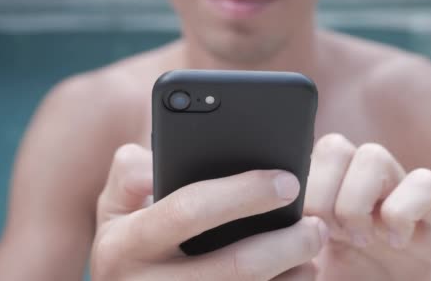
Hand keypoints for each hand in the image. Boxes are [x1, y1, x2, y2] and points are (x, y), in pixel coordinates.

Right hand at [91, 144, 328, 280]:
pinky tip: (300, 273)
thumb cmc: (127, 239)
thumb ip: (131, 173)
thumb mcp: (114, 204)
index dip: (242, 194)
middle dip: (286, 243)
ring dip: (293, 272)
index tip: (286, 181)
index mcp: (125, 244)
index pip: (189, 211)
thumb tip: (160, 161)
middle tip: (316, 223)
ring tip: (312, 245)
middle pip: (235, 267)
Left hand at [304, 134, 430, 280]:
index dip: (293, 183)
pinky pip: (424, 182)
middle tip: (328, 235)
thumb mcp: (312, 274)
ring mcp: (401, 198)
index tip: (293, 223)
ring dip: (356, 200)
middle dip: (322, 191)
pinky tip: (398, 242)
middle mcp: (364, 192)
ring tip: (362, 240)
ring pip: (373, 154)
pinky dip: (403, 211)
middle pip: (333, 146)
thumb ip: (290, 249)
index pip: (303, 157)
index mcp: (329, 201)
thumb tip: (266, 231)